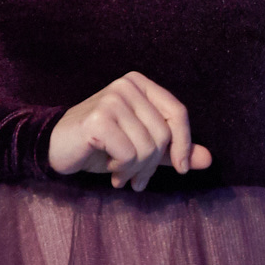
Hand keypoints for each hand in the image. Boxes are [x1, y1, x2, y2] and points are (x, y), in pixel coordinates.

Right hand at [47, 72, 213, 191]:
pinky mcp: (98, 119)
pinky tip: (110, 169)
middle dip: (153, 165)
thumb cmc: (99, 145)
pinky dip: (122, 169)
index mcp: (138, 84)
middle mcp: (126, 86)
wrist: (55, 147)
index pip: (177, 113)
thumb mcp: (141, 147)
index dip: (184, 144)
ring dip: (137, 171)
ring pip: (148, 147)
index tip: (181, 169)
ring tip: (121, 175)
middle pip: (163, 135)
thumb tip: (209, 160)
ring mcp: (111, 100)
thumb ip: (173, 151)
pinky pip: (129, 154)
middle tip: (138, 179)